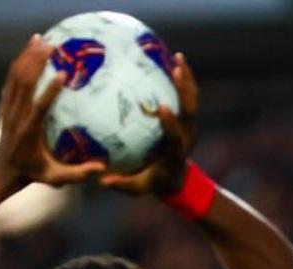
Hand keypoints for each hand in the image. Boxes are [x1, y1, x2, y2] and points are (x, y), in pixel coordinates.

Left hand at [0, 35, 105, 187]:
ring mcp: (9, 108)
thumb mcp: (56, 178)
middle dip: (37, 62)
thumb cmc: (34, 173)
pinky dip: (19, 61)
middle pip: (25, 84)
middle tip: (52, 46)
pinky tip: (28, 48)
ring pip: (16, 77)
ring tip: (41, 39)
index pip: (39, 107)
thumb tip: (102, 168)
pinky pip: (11, 78)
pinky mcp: (6, 103)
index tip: (62, 74)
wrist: (4, 169)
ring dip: (27, 56)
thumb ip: (78, 174)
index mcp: (29, 132)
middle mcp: (17, 116)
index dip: (50, 90)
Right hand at [99, 52, 197, 195]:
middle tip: (175, 70)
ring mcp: (188, 126)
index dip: (171, 123)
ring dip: (186, 79)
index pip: (176, 136)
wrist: (177, 180)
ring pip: (191, 100)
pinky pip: (186, 96)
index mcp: (175, 152)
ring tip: (177, 57)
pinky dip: (182, 79)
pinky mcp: (185, 119)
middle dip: (185, 91)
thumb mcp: (139, 187)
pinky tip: (171, 60)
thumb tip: (101, 180)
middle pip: (190, 111)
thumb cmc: (155, 183)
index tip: (162, 108)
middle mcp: (186, 136)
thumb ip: (122, 184)